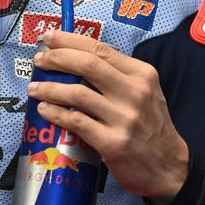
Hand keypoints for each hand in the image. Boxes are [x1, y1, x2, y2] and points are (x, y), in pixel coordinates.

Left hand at [27, 30, 189, 204]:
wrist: (169, 168)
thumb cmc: (151, 127)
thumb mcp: (146, 92)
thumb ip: (119, 75)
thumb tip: (78, 58)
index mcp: (142, 75)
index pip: (101, 49)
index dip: (71, 41)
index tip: (50, 37)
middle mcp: (135, 92)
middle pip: (88, 65)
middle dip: (57, 58)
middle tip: (39, 60)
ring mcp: (124, 118)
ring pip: (77, 94)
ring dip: (49, 88)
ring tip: (34, 88)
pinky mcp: (113, 143)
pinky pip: (76, 122)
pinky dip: (56, 113)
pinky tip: (44, 109)